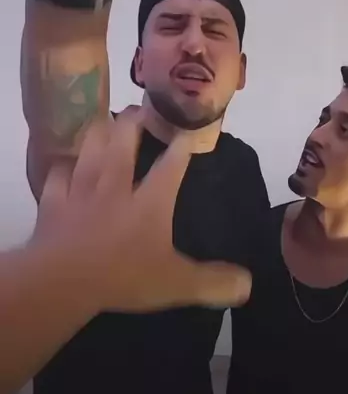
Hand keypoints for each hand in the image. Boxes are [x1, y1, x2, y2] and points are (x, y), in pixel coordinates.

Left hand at [34, 107, 251, 311]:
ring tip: (105, 121)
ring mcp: (81, 191)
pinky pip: (58, 175)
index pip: (171, 165)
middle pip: (124, 140)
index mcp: (151, 202)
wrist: (63, 281)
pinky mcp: (53, 203)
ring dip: (99, 131)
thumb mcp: (176, 284)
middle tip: (140, 109)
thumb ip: (212, 282)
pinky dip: (63, 167)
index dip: (183, 145)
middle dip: (134, 121)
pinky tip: (66, 165)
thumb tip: (248, 284)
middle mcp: (116, 186)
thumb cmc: (124, 277)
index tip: (191, 129)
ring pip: (90, 148)